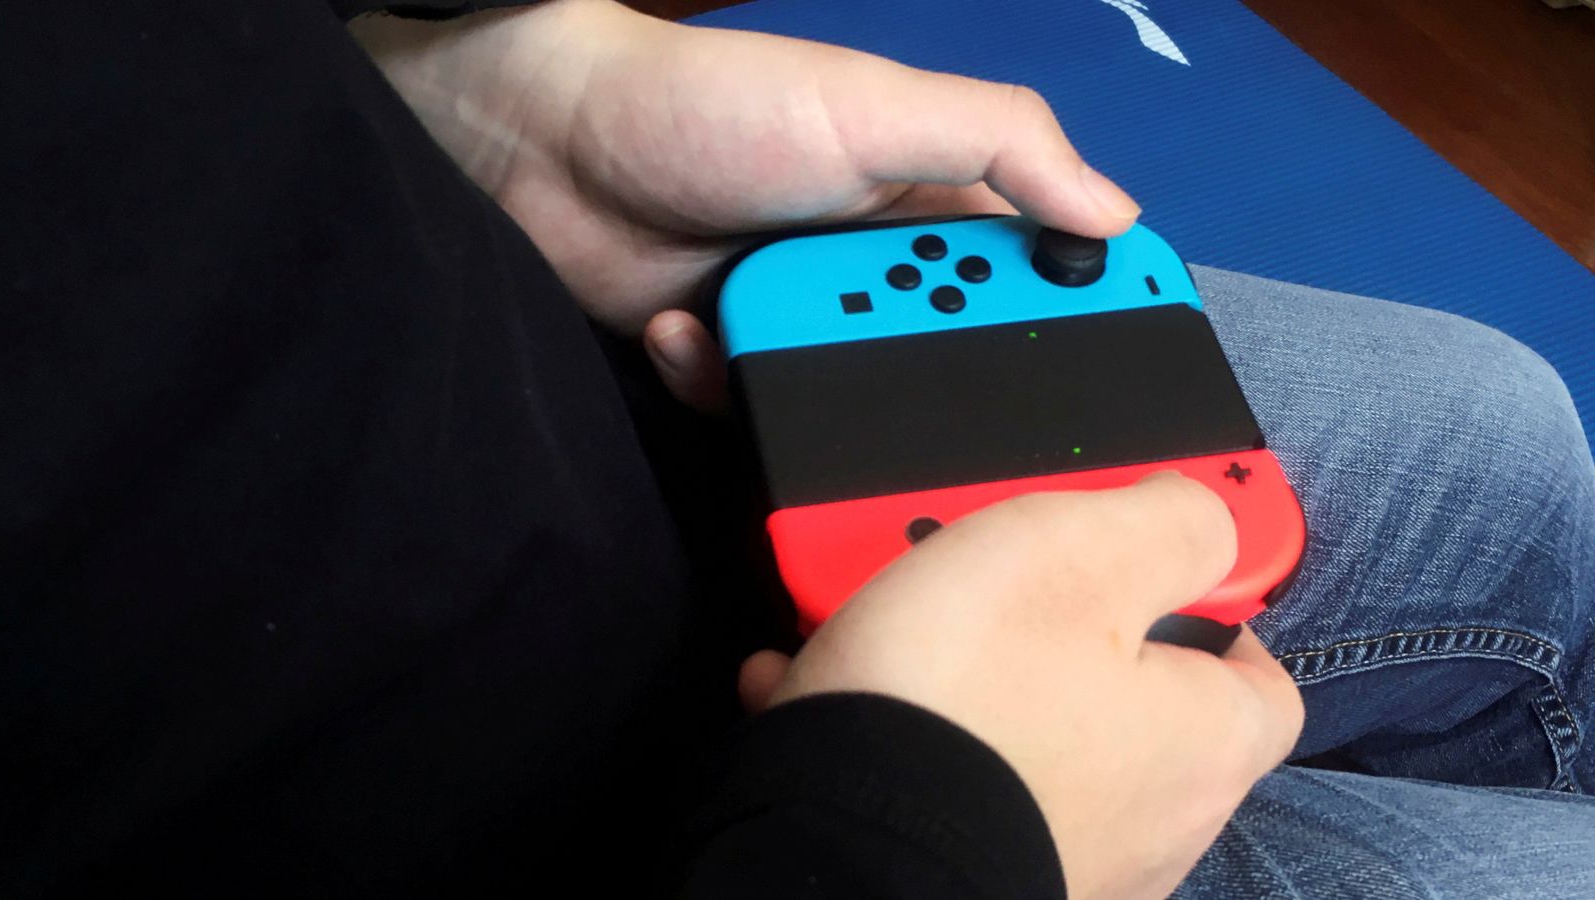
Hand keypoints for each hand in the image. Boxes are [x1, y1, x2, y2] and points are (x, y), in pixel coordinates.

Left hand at [352, 0, 1139, 408]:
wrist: (549, 142)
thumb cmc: (723, 109)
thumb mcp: (875, 106)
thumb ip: (1000, 144)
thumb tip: (1121, 217)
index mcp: (938, 209)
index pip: (1038, 279)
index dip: (1077, 332)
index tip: (1111, 399)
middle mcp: (884, 279)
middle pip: (955, 370)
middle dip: (941, 395)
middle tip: (930, 418)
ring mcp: (807, 329)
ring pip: (857, 410)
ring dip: (816, 387)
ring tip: (769, 339)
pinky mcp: (736, 371)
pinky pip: (760, 418)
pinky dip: (722, 386)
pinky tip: (685, 336)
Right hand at [739, 473, 1303, 899]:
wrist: (836, 836)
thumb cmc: (966, 698)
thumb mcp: (1084, 549)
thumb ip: (1173, 522)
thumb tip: (1207, 517)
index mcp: (1203, 743)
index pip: (1262, 679)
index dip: (1211, 606)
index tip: (1146, 563)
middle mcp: (1152, 823)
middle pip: (1133, 701)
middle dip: (1059, 627)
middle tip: (990, 578)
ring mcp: (1067, 857)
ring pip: (1034, 734)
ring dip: (975, 680)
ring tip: (893, 632)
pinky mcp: (979, 870)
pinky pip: (963, 781)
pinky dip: (919, 735)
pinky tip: (846, 697)